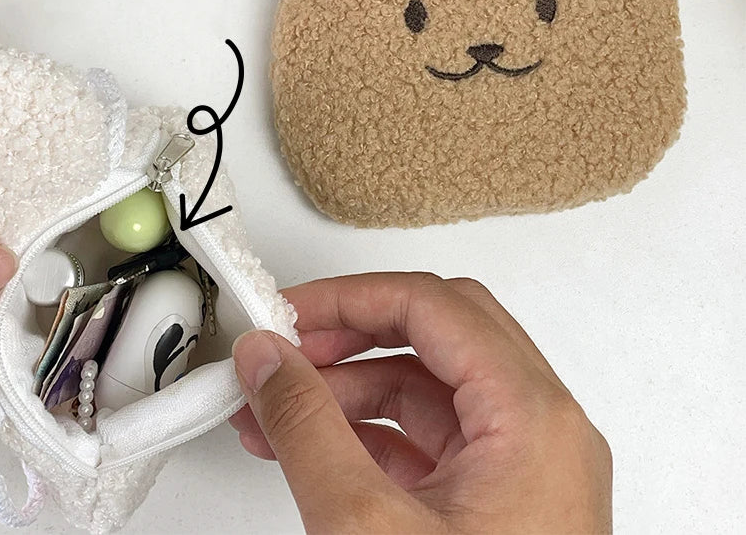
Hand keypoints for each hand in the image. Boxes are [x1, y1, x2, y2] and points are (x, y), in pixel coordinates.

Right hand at [230, 273, 611, 532]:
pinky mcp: (498, 500)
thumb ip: (306, 426)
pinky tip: (314, 445)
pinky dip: (369, 429)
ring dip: (352, 384)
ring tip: (279, 407)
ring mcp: (524, 465)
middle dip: (352, 332)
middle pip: (438, 331)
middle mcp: (540, 429)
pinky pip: (430, 434)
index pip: (432, 306)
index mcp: (532, 418)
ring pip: (430, 383)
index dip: (351, 297)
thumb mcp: (364, 527)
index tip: (289, 312)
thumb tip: (267, 359)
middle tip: (288, 346)